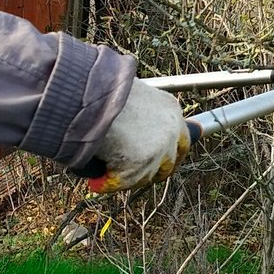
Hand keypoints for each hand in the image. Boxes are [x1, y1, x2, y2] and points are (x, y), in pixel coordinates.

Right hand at [87, 79, 189, 193]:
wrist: (91, 93)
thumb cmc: (104, 89)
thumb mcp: (131, 94)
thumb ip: (139, 111)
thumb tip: (132, 127)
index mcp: (170, 109)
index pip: (182, 139)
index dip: (170, 153)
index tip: (159, 161)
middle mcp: (171, 131)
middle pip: (169, 164)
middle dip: (151, 171)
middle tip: (133, 174)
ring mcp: (157, 150)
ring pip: (145, 176)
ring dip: (127, 178)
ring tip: (104, 173)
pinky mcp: (138, 165)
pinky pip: (122, 182)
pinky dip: (106, 183)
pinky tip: (95, 183)